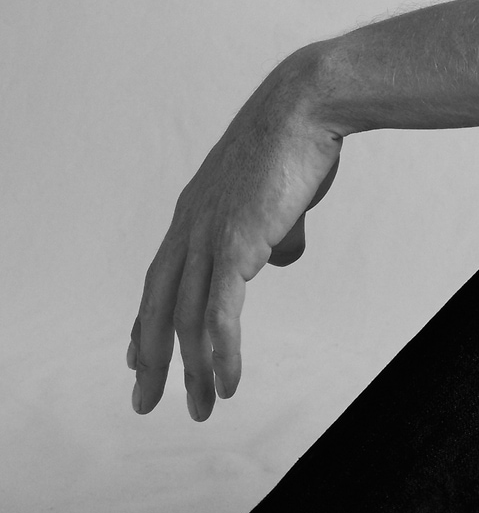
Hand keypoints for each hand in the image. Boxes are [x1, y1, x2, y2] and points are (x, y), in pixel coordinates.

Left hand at [127, 52, 343, 420]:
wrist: (305, 106)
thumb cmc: (299, 141)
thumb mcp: (278, 194)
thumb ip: (274, 229)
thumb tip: (279, 258)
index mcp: (195, 213)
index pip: (160, 278)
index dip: (146, 321)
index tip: (138, 357)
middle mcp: (190, 227)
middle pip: (157, 306)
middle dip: (152, 360)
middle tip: (147, 402)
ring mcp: (208, 236)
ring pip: (185, 319)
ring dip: (193, 370)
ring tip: (203, 407)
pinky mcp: (235, 244)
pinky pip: (219, 313)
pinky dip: (221, 353)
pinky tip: (227, 382)